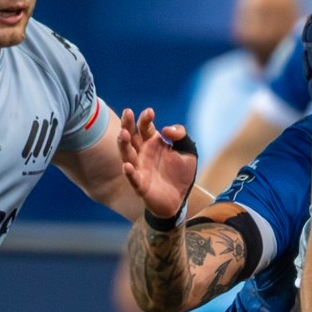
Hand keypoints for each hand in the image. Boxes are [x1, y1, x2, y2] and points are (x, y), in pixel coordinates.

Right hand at [116, 107, 195, 222]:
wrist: (179, 199)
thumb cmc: (180, 174)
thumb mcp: (188, 151)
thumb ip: (181, 136)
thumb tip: (167, 130)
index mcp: (153, 143)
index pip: (145, 128)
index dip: (145, 119)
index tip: (150, 112)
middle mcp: (142, 154)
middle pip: (131, 136)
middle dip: (128, 124)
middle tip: (127, 112)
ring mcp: (139, 168)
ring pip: (127, 154)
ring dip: (124, 144)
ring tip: (123, 134)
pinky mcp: (140, 185)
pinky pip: (133, 178)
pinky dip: (129, 173)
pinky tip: (127, 165)